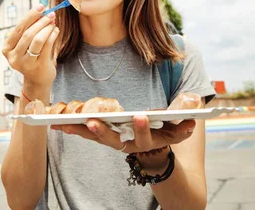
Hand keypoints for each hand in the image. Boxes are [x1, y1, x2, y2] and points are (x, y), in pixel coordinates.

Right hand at [2, 4, 59, 88]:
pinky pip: (47, 46)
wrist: (38, 79)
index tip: (40, 7)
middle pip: (27, 33)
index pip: (18, 29)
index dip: (30, 16)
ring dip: (47, 28)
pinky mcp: (38, 66)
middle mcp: (13, 57)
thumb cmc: (32, 57)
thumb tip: (42, 11)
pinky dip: (52, 35)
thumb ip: (30, 29)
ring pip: (37, 39)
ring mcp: (25, 63)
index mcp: (7, 49)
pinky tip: (55, 31)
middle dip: (40, 21)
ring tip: (53, 22)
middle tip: (50, 14)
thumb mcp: (26, 44)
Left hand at [51, 92, 201, 156]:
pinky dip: (73, 127)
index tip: (142, 115)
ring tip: (64, 123)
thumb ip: (188, 114)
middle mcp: (132, 145)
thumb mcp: (182, 124)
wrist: (157, 151)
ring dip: (81, 130)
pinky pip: (87, 133)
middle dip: (104, 132)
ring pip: (97, 138)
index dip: (145, 127)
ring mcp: (116, 142)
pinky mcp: (104, 137)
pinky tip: (57, 122)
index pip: (147, 135)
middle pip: (116, 141)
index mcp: (152, 139)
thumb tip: (196, 103)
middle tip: (92, 122)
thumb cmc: (169, 129)